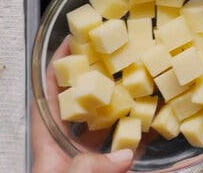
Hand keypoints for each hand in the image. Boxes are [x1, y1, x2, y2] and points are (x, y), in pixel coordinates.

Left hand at [31, 40, 132, 172]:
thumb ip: (89, 166)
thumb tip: (125, 154)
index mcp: (49, 145)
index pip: (48, 97)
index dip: (58, 68)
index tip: (71, 43)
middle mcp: (68, 148)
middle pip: (81, 105)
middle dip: (98, 81)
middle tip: (115, 56)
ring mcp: (88, 159)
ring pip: (105, 126)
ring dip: (122, 108)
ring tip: (140, 86)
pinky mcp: (107, 171)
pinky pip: (124, 148)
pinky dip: (139, 137)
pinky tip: (154, 126)